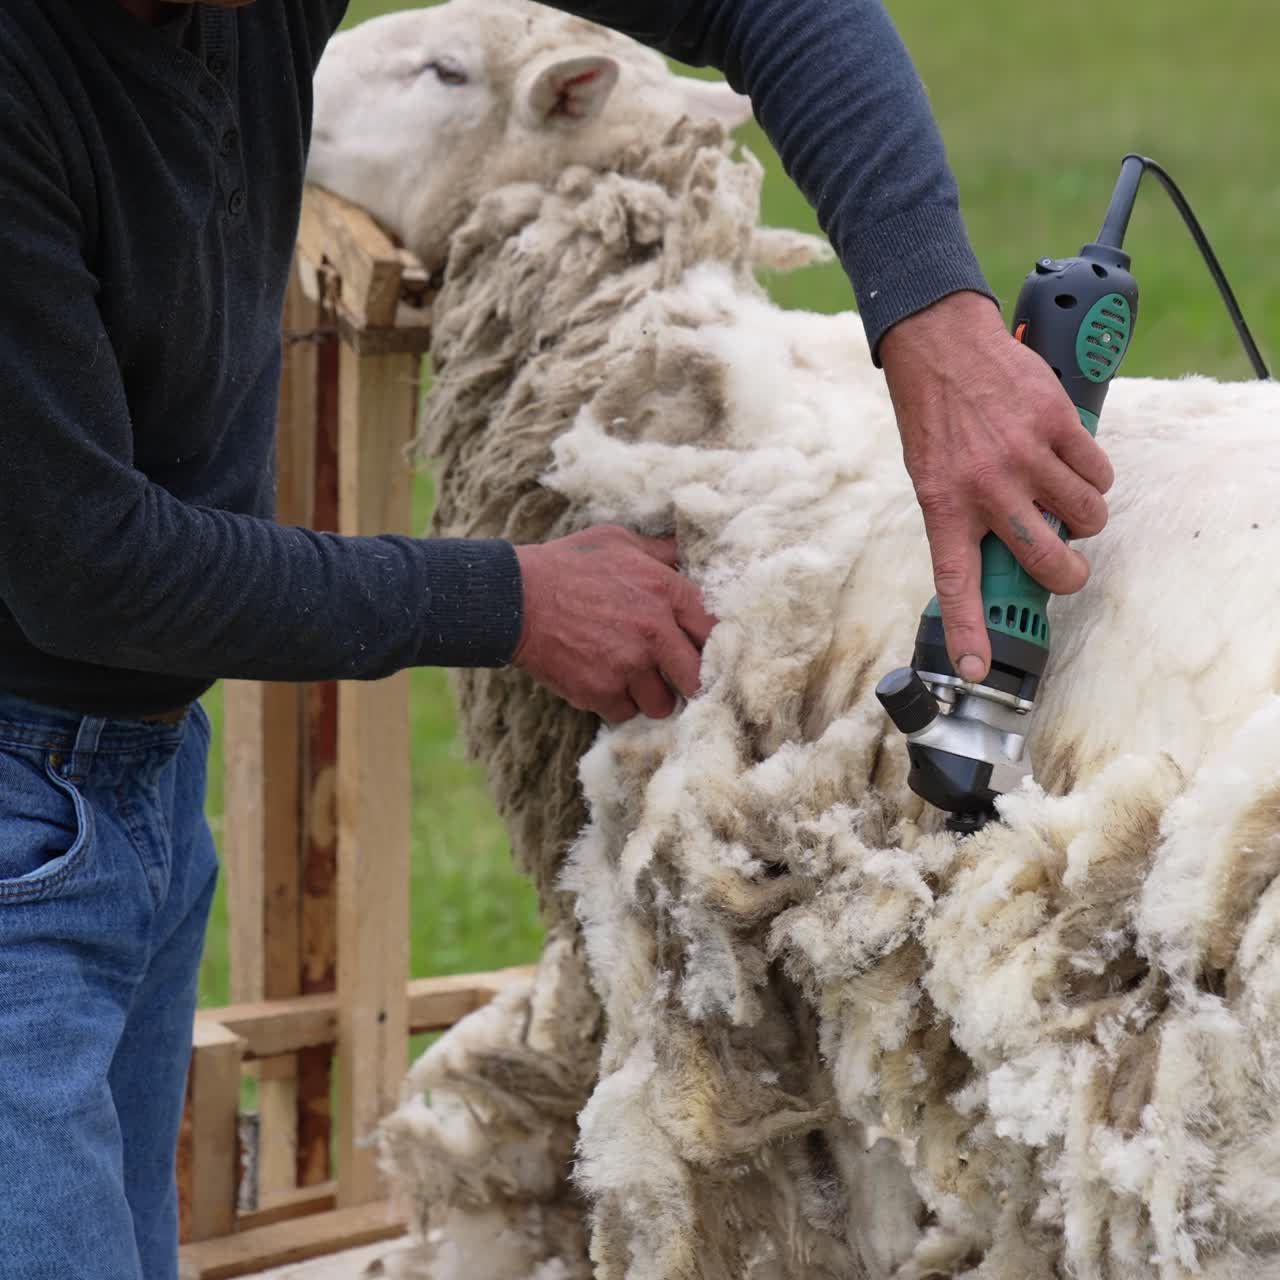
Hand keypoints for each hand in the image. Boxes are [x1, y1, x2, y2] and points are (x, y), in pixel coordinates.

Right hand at [512, 525, 717, 722]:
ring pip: (663, 704)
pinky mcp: (601, 692)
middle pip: (698, 678)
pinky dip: (616, 703)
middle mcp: (655, 631)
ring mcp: (629, 666)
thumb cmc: (566, 565)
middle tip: (673, 676)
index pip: (715, 630)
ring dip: (651, 696)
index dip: (711, 644)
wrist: (513, 597)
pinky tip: (602, 681)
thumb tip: (687, 551)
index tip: (699, 648)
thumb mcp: (618, 541)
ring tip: (632, 679)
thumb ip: (659, 551)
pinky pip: (625, 713)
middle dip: (687, 680)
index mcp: (667, 591)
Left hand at [879, 291, 1113, 681]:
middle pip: (1049, 560)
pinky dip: (1094, 476)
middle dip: (1068, 575)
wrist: (939, 346)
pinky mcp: (1057, 423)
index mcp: (945, 506)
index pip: (957, 584)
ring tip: (1065, 501)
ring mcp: (1025, 455)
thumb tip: (1000, 556)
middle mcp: (987, 487)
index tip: (975, 669)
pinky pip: (1098, 471)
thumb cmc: (933, 416)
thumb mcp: (930, 476)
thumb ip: (962, 516)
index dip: (968, 632)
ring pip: (1087, 516)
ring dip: (1086, 519)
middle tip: (1067, 567)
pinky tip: (1072, 465)